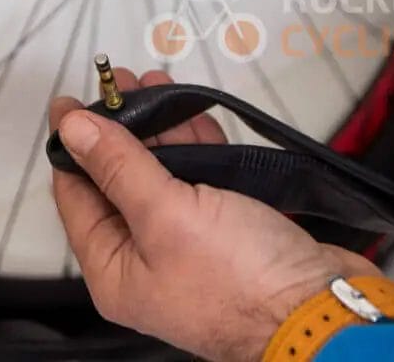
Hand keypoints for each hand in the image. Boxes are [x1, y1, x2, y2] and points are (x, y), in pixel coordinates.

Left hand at [50, 68, 380, 360]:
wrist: (320, 309)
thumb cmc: (243, 284)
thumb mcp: (167, 215)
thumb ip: (119, 166)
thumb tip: (73, 129)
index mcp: (115, 269)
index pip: (76, 195)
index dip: (74, 144)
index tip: (74, 100)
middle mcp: (146, 259)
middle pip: (119, 181)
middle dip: (121, 129)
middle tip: (121, 83)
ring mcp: (189, 244)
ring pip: (163, 175)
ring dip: (161, 130)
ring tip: (157, 86)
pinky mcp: (228, 230)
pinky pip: (202, 180)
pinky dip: (197, 146)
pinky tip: (195, 116)